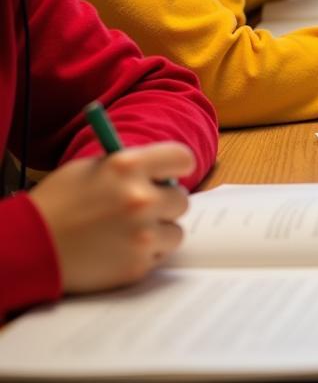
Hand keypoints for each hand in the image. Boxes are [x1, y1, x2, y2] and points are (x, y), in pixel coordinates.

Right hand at [27, 142, 194, 293]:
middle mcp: (141, 198)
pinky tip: (119, 249)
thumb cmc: (59, 203)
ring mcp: (141, 234)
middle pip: (181, 199)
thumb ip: (132, 166)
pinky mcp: (137, 265)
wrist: (29, 248)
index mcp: (129, 166)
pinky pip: (159, 256)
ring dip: (159, 231)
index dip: (177, 167)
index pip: (182, 159)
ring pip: (175, 231)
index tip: (171, 174)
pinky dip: (145, 254)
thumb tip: (163, 171)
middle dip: (164, 204)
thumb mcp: (94, 168)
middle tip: (142, 209)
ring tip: (129, 231)